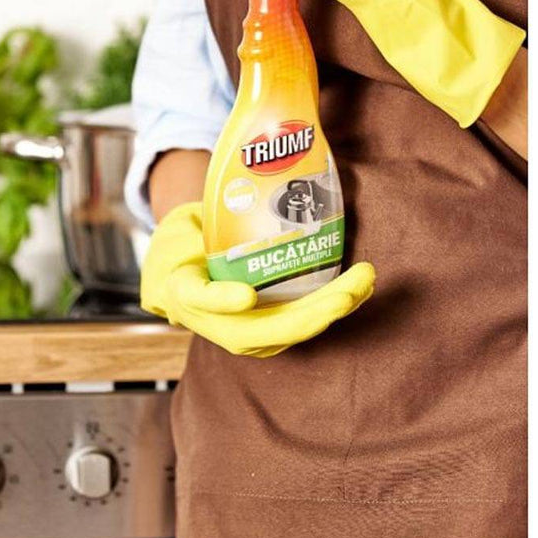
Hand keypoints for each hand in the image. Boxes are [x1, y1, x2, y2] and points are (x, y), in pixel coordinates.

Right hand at [141, 202, 375, 357]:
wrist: (182, 283)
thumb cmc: (178, 254)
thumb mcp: (173, 240)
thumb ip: (188, 233)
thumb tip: (218, 206)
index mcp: (188, 297)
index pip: (203, 301)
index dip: (223, 301)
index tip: (245, 295)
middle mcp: (221, 324)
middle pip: (269, 327)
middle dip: (314, 311)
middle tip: (347, 291)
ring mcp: (250, 331)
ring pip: (295, 327)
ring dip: (334, 307)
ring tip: (364, 282)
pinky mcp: (272, 327)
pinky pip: (305, 319)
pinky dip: (334, 304)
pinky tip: (359, 288)